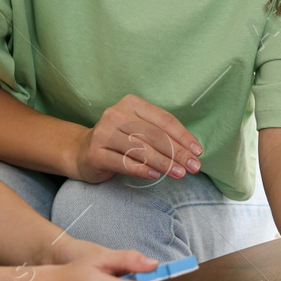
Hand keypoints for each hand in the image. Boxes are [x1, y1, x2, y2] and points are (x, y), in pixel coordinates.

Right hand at [74, 94, 202, 183]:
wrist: (82, 152)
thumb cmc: (119, 141)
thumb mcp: (139, 130)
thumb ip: (161, 135)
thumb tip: (192, 151)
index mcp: (131, 103)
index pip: (164, 120)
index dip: (183, 136)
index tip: (197, 152)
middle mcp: (116, 114)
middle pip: (154, 135)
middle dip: (177, 153)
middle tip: (194, 167)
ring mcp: (103, 133)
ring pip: (141, 149)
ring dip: (164, 163)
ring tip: (179, 174)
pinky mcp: (95, 153)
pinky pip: (124, 162)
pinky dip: (141, 170)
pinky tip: (154, 176)